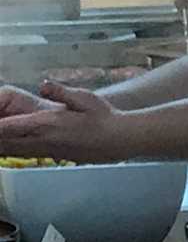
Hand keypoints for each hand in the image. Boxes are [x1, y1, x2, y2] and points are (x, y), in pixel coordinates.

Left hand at [0, 83, 125, 163]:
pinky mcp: (58, 156)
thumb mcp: (84, 97)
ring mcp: (52, 151)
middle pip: (9, 144)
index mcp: (49, 124)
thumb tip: (43, 85)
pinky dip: (14, 152)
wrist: (122, 139)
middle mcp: (47, 141)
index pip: (11, 128)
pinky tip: (9, 149)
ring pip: (18, 152)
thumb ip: (60, 91)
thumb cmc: (105, 117)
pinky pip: (29, 155)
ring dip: (3, 149)